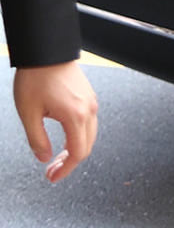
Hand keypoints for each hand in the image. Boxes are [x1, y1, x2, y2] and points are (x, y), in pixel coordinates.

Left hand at [13, 61, 97, 181]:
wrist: (46, 51)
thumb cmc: (36, 77)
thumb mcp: (28, 112)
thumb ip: (37, 139)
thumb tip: (43, 157)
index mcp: (75, 116)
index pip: (78, 153)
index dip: (66, 169)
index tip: (52, 176)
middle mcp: (88, 110)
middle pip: (86, 146)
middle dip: (70, 162)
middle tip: (51, 170)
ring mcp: (91, 102)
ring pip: (89, 135)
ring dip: (75, 149)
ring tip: (57, 157)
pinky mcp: (88, 96)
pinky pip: (88, 122)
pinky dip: (78, 136)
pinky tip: (64, 138)